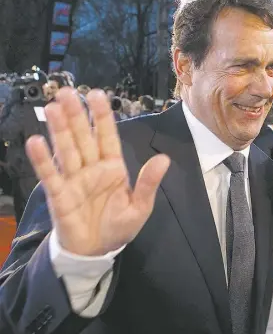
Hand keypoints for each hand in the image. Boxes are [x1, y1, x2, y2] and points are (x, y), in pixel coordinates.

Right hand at [25, 87, 169, 255]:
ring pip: (67, 150)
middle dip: (77, 115)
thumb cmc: (118, 226)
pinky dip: (43, 160)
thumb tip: (164, 158)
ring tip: (52, 108)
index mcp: (114, 167)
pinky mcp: (59, 195)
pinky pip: (50, 175)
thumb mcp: (140, 207)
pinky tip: (36, 142)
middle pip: (84, 138)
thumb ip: (148, 183)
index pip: (108, 136)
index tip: (98, 95)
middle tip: (68, 93)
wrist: (97, 251)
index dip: (103, 116)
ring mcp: (74, 179)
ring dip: (60, 130)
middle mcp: (92, 168)